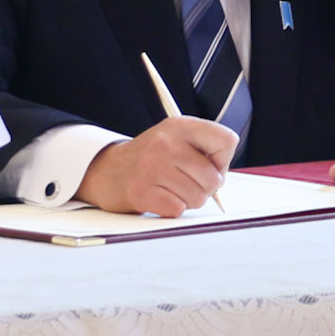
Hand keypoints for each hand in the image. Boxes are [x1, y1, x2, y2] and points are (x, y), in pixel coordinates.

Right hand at [78, 116, 238, 216]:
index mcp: (179, 126)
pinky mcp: (142, 192)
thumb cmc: (150, 158)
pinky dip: (172, 208)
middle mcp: (166, 143)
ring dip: (189, 200)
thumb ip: (203, 149)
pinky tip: (160, 197)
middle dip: (206, 188)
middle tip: (187, 182)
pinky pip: (178, 209)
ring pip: (198, 197)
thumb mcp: (175, 138)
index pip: (227, 141)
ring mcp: (152, 167)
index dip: (223, 160)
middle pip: (214, 178)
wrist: (108, 171)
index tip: (209, 164)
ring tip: (172, 189)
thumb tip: (222, 175)